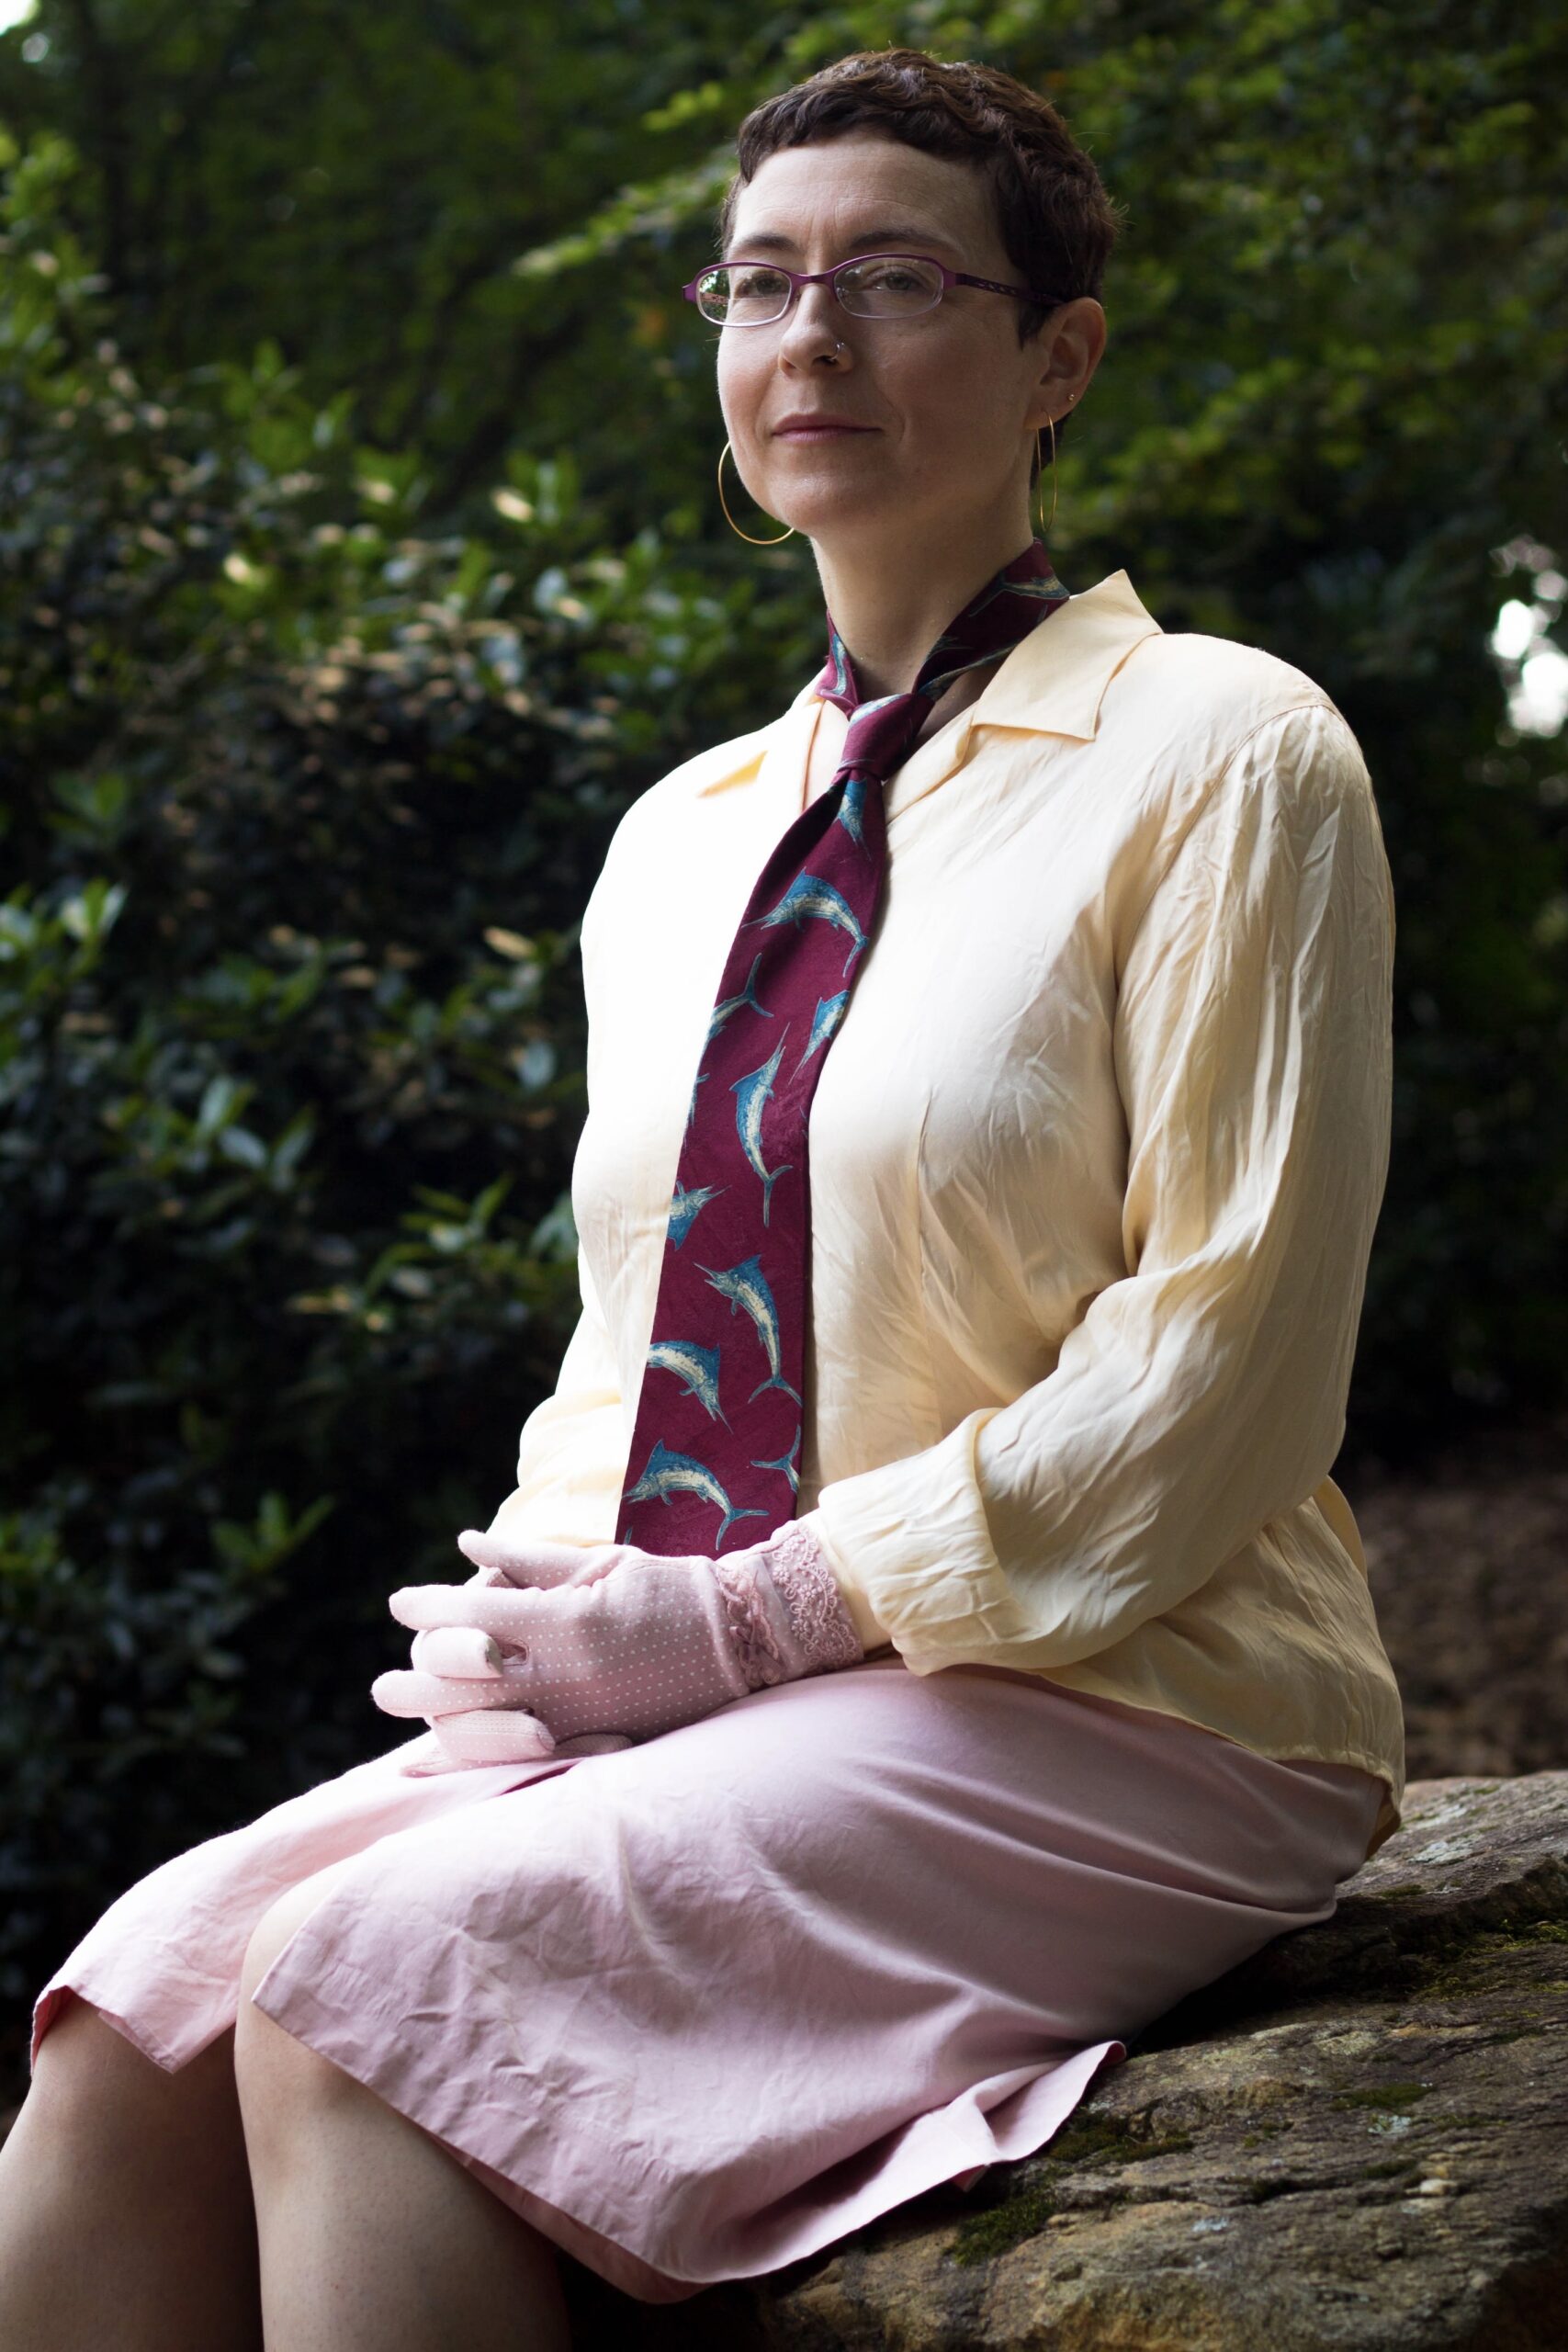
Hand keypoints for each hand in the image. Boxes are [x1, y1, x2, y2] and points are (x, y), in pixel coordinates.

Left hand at [371, 1520, 862, 1761]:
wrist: (742, 1639)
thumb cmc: (668, 1588)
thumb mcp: (601, 1561)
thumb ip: (531, 1558)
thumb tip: (466, 1542)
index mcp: (568, 1620)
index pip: (477, 1614)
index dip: (431, 1608)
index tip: (399, 1603)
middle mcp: (568, 1674)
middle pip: (471, 1684)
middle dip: (418, 1683)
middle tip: (378, 1688)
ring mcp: (581, 1717)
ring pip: (490, 1729)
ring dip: (439, 1725)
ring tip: (404, 1722)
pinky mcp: (597, 1743)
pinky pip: (525, 1757)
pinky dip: (481, 1759)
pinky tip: (446, 1762)